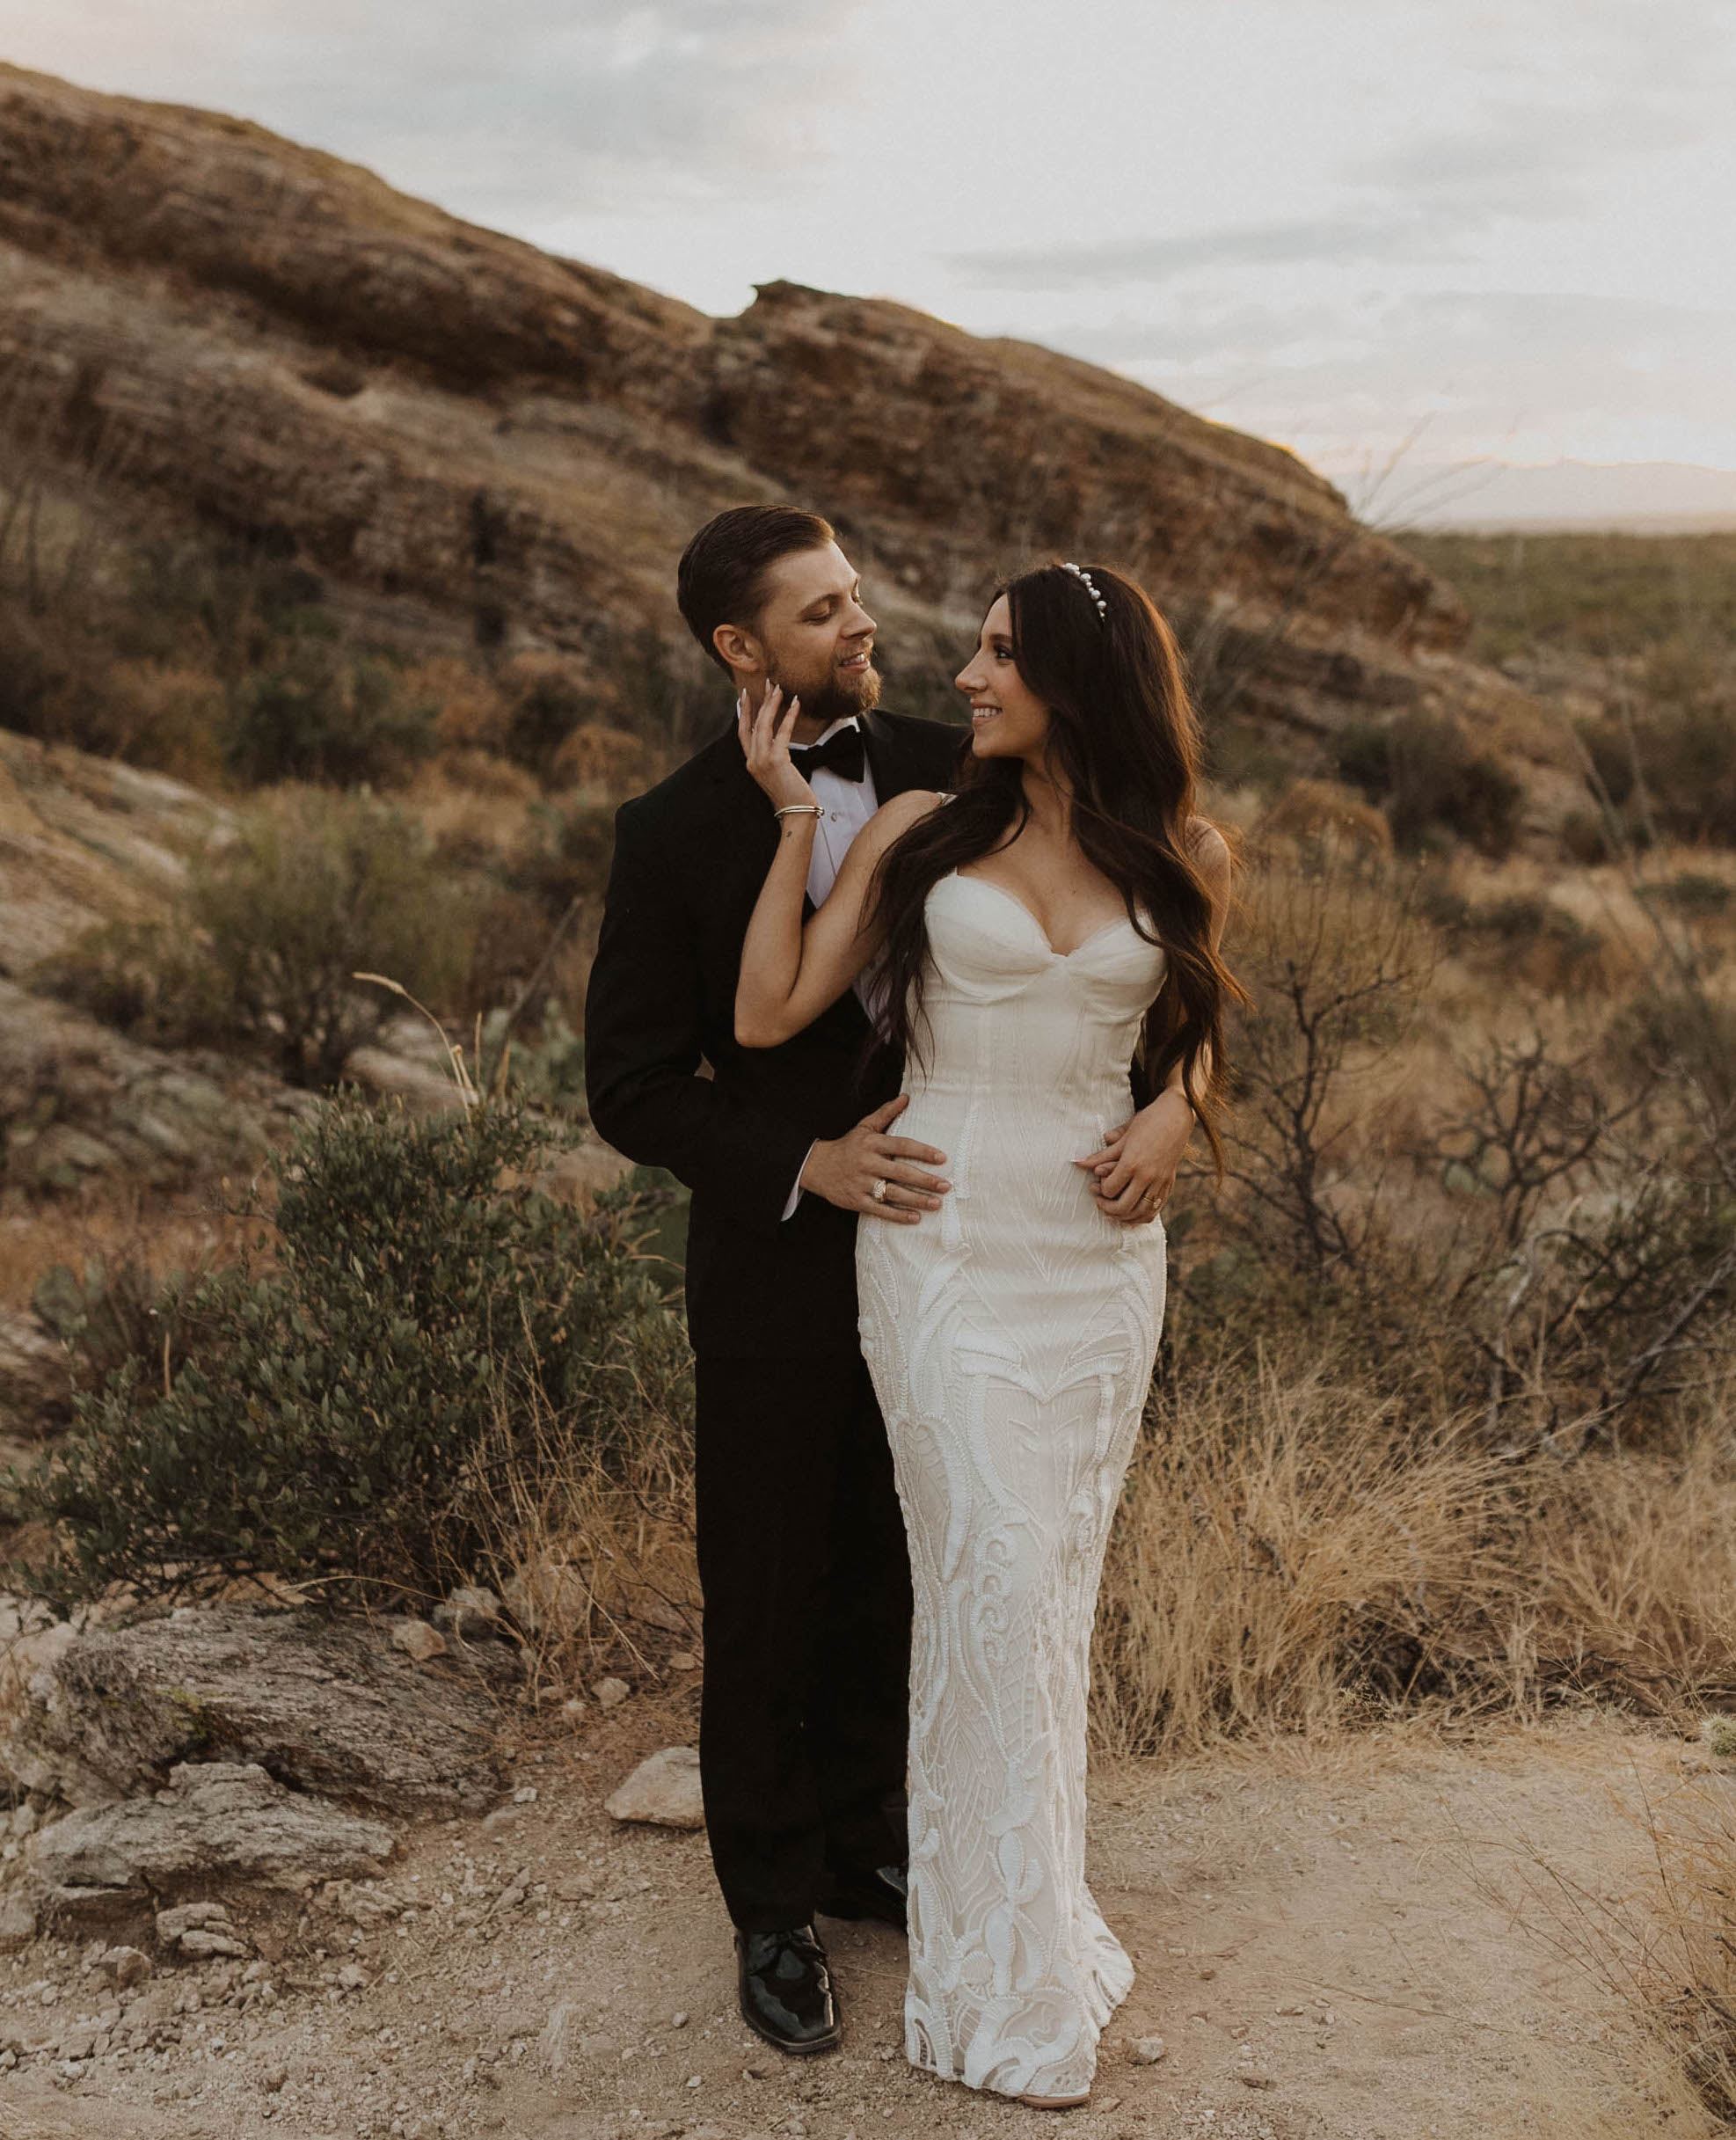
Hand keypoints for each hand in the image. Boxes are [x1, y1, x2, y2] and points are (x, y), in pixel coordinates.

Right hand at [736, 684, 816, 811]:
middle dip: (760, 701)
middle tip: (768, 683)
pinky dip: (789, 716)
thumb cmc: (791, 795)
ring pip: (764, 725)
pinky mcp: (776, 760)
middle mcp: (752, 760)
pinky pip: (782, 732)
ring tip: (780, 688)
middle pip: (753, 724)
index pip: (743, 732)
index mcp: (750, 763)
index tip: (746, 695)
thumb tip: (778, 741)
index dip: (744, 712)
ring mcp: (762, 761)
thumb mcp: (777, 774)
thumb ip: (773, 757)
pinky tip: (795, 704)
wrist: (796, 813)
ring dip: (772, 704)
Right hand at [801, 1096, 951, 1223]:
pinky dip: (898, 1215)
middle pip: (901, 1172)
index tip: (942, 1158)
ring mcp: (862, 1183)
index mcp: (872, 1143)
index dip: (922, 1152)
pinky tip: (915, 1218)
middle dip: (925, 1180)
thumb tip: (906, 1097)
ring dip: (917, 1200)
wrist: (817, 1167)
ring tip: (937, 1203)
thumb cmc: (848, 1146)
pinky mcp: (856, 1201)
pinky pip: (880, 1210)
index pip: (902, 1146)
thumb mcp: (864, 1127)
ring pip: (893, 1193)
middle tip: (946, 1186)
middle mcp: (867, 1163)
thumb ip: (886, 1113)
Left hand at [1073, 1089, 1194, 1225]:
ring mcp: (1160, 1182)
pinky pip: (1155, 1210)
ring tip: (1113, 1211)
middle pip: (1123, 1207)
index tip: (1095, 1185)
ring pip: (1140, 1213)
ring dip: (1124, 1217)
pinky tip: (1131, 1213)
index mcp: (1132, 1163)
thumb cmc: (1148, 1122)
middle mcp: (1147, 1176)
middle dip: (1107, 1208)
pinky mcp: (1169, 1184)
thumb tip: (1078, 1163)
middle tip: (1100, 1201)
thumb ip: (1101, 1155)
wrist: (1177, 1116)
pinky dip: (1141, 1216)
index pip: (1110, 1189)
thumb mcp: (1123, 1137)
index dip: (1100, 1191)